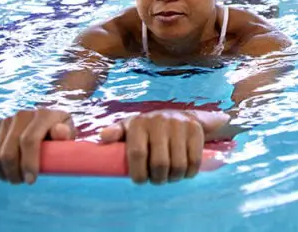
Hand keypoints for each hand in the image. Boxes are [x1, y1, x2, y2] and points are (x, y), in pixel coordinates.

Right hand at [0, 109, 74, 184]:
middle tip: (23, 182)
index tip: (31, 181)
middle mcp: (22, 114)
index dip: (28, 163)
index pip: (29, 141)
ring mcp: (7, 120)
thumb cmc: (61, 133)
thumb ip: (66, 134)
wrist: (48, 122)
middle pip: (9, 151)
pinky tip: (3, 175)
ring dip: (3, 173)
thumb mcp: (69, 133)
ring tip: (15, 179)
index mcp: (43, 115)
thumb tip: (59, 133)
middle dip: (14, 172)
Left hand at [100, 110, 228, 184]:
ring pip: (178, 165)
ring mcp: (179, 125)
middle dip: (158, 179)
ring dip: (174, 178)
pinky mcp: (195, 130)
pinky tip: (184, 171)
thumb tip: (103, 137)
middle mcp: (159, 121)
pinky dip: (189, 173)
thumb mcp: (131, 128)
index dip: (139, 173)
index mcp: (139, 123)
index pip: (138, 153)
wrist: (183, 116)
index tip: (141, 180)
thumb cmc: (150, 128)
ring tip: (170, 176)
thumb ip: (117, 133)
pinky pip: (194, 161)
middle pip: (159, 163)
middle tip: (158, 179)